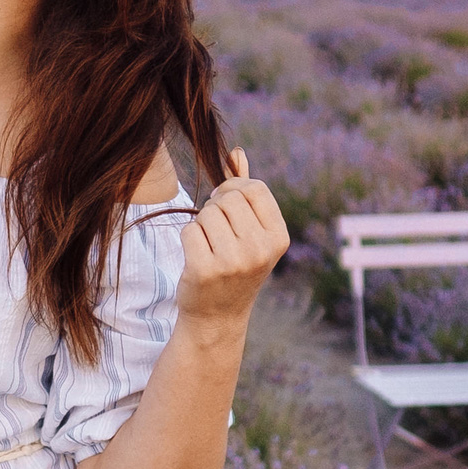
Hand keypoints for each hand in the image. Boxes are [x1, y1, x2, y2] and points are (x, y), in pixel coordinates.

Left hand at [176, 149, 288, 327]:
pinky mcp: (205, 270)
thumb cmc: (234, 266)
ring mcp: (234, 262)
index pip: (254, 188)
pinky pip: (189, 229)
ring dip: (201, 224)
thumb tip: (235, 152)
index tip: (226, 205)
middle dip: (216, 207)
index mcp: (279, 237)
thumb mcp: (249, 232)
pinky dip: (188, 238)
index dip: (234, 189)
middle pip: (229, 198)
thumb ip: (244, 192)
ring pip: (207, 213)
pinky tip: (197, 257)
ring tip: (209, 246)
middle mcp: (261, 250)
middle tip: (216, 230)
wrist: (217, 315)